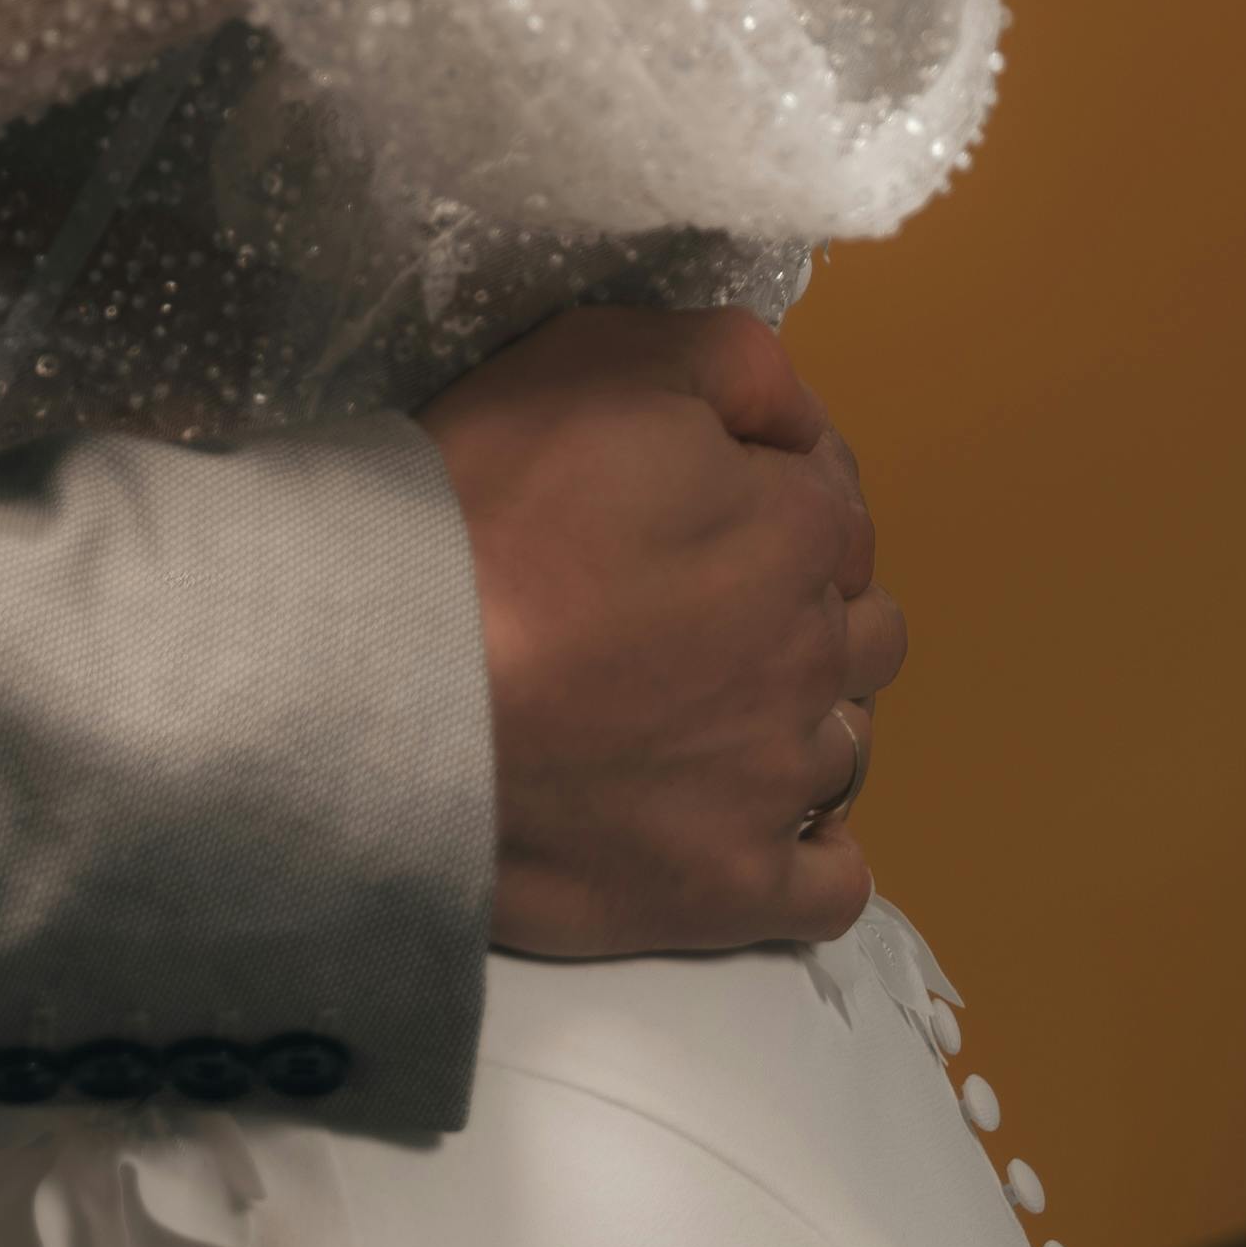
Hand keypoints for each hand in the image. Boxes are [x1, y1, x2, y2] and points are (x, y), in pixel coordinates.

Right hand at [420, 303, 904, 960]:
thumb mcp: (603, 355)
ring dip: (795, 724)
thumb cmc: (488, 500)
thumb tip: (799, 420)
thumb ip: (735, 363)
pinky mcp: (728, 891)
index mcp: (801, 530)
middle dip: (800, 611)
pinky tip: (750, 825)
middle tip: (688, 609)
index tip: (689, 505)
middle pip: (859, 632)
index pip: (836, 507)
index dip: (769, 496)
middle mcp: (814, 659)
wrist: (387, 674)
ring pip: (845, 749)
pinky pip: (830, 890)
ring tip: (696, 716)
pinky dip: (808, 857)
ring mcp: (777, 785)